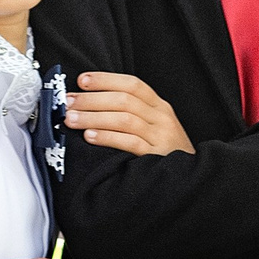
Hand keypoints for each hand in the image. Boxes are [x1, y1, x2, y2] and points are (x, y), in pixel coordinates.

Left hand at [67, 72, 193, 155]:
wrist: (191, 177)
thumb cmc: (165, 151)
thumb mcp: (155, 126)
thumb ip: (132, 113)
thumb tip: (92, 101)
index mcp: (160, 106)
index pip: (132, 84)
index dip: (106, 80)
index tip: (81, 80)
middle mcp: (162, 118)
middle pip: (124, 100)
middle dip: (92, 99)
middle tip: (68, 101)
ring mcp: (161, 137)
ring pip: (124, 119)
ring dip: (93, 117)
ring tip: (71, 119)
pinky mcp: (157, 157)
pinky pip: (129, 143)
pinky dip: (107, 138)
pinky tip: (89, 137)